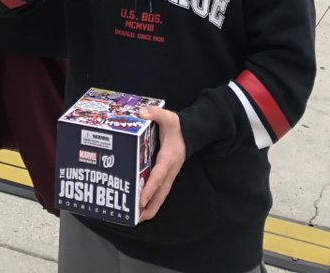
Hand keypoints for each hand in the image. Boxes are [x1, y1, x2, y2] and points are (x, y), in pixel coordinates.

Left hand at [138, 106, 186, 220]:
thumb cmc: (178, 127)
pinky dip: (154, 199)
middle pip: (161, 193)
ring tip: (139, 218)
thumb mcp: (168, 117)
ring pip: (162, 194)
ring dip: (152, 206)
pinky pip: (161, 190)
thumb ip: (155, 113)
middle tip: (138, 219)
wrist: (191, 132)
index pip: (158, 176)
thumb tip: (141, 112)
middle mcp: (170, 170)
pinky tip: (144, 205)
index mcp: (168, 158)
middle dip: (150, 206)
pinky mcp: (168, 174)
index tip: (141, 200)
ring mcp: (170, 174)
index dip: (150, 189)